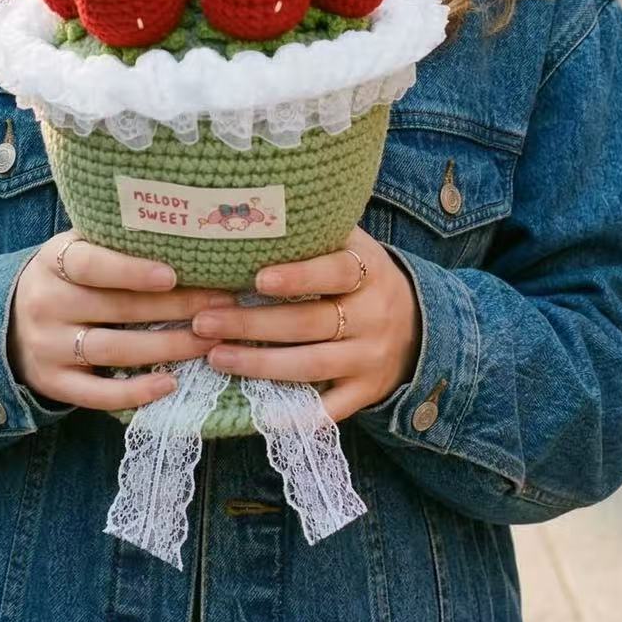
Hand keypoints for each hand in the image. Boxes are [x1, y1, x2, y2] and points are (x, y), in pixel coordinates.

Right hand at [8, 231, 237, 411]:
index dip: (130, 269)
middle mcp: (47, 304)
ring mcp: (48, 347)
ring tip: (208, 342)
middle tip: (221, 306)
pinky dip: (134, 392)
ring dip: (166, 347)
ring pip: (113, 350)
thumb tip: (178, 223)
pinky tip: (169, 384)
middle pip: (116, 308)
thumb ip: (111, 240)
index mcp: (53, 262)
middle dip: (174, 307)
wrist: (6, 323)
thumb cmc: (62, 279)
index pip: (91, 263)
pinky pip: (97, 394)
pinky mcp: (53, 384)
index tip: (172, 272)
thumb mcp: (73, 249)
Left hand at [189, 225, 422, 422]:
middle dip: (252, 323)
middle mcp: (373, 316)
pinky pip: (329, 408)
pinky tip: (256, 410)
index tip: (257, 277)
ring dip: (260, 364)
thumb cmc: (360, 277)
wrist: (417, 326)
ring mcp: (370, 358)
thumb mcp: (352, 246)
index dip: (298, 276)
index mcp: (369, 271)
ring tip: (215, 357)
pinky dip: (294, 413)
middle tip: (204, 322)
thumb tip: (252, 208)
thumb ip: (314, 234)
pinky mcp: (366, 392)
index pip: (336, 271)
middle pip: (310, 322)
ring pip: (312, 365)